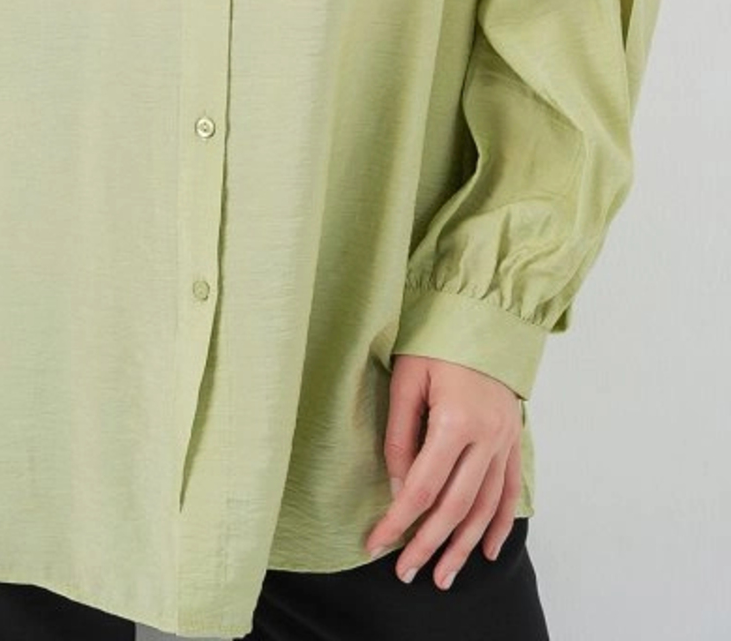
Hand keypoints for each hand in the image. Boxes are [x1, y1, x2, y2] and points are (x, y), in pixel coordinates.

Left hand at [363, 353, 522, 590]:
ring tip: (443, 576)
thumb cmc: (437, 342)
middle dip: (429, 544)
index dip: (398, 521)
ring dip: (463, 546)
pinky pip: (510, 492)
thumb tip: (396, 487)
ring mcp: (505, 441)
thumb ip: (400, 435)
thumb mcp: (407, 380)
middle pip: (456, 508)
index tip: (376, 544)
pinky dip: (499, 524)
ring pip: (485, 508)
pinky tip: (486, 550)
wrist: (485, 315)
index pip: (422, 487)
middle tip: (407, 573)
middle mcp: (486, 438)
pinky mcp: (514, 440)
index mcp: (455, 421)